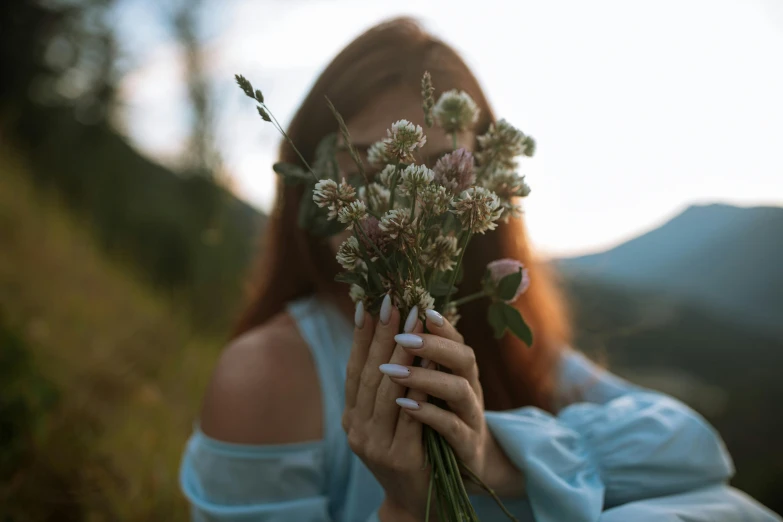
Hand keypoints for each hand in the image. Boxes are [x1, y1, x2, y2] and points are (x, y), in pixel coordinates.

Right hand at [342, 294, 432, 519]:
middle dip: (383, 335)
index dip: (361, 336)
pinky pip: (411, 414)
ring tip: (414, 324)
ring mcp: (375, 445)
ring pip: (388, 390)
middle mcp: (357, 430)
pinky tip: (429, 363)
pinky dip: (419, 386)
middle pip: (370, 374)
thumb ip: (386, 386)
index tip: (369, 303)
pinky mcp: (399, 457)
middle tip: (395, 303)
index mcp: (352, 417)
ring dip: (402, 353)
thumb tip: (392, 336)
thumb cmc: (408, 452)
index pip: (354, 368)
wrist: (417, 503)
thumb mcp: (389, 419)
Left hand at [388, 308, 525, 497]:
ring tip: (391, 371)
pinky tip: (404, 405)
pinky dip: (429, 414)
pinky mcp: (466, 445)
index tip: (420, 309)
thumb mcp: (430, 388)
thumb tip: (387, 320)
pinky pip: (451, 426)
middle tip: (401, 336)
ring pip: (458, 390)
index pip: (456, 340)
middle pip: (462, 358)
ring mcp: (470, 417)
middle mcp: (469, 388)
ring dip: (424, 378)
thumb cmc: (439, 420)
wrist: (462, 471)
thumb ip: (416, 359)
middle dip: (432, 344)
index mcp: (460, 371)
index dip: (441, 325)